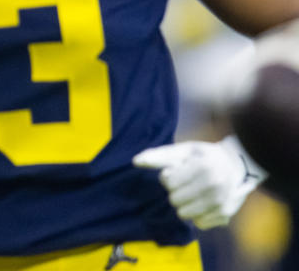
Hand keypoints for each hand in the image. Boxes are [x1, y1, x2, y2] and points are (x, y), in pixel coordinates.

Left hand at [133, 135, 265, 228]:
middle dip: (176, 191)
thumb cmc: (204, 156)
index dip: (169, 177)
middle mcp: (214, 187)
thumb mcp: (183, 150)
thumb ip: (159, 156)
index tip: (180, 171)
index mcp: (202, 167)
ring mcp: (221, 203)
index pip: (168, 182)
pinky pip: (198, 223)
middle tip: (187, 182)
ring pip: (183, 214)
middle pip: (174, 200)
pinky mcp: (225, 215)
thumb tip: (134, 161)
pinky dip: (198, 214)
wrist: (238, 166)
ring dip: (184, 204)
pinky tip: (204, 202)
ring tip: (195, 193)